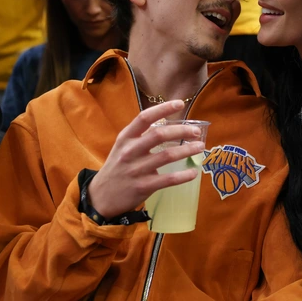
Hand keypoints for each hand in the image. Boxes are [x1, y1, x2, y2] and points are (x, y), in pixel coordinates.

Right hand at [87, 100, 204, 218]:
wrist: (101, 196)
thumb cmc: (118, 167)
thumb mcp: (123, 147)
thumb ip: (141, 136)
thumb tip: (171, 126)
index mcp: (126, 138)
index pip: (145, 117)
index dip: (163, 109)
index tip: (179, 104)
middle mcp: (130, 151)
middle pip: (160, 135)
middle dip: (182, 131)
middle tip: (197, 132)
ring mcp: (137, 169)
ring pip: (167, 156)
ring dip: (187, 150)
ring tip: (200, 147)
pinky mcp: (143, 186)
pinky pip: (168, 179)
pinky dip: (184, 175)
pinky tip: (194, 172)